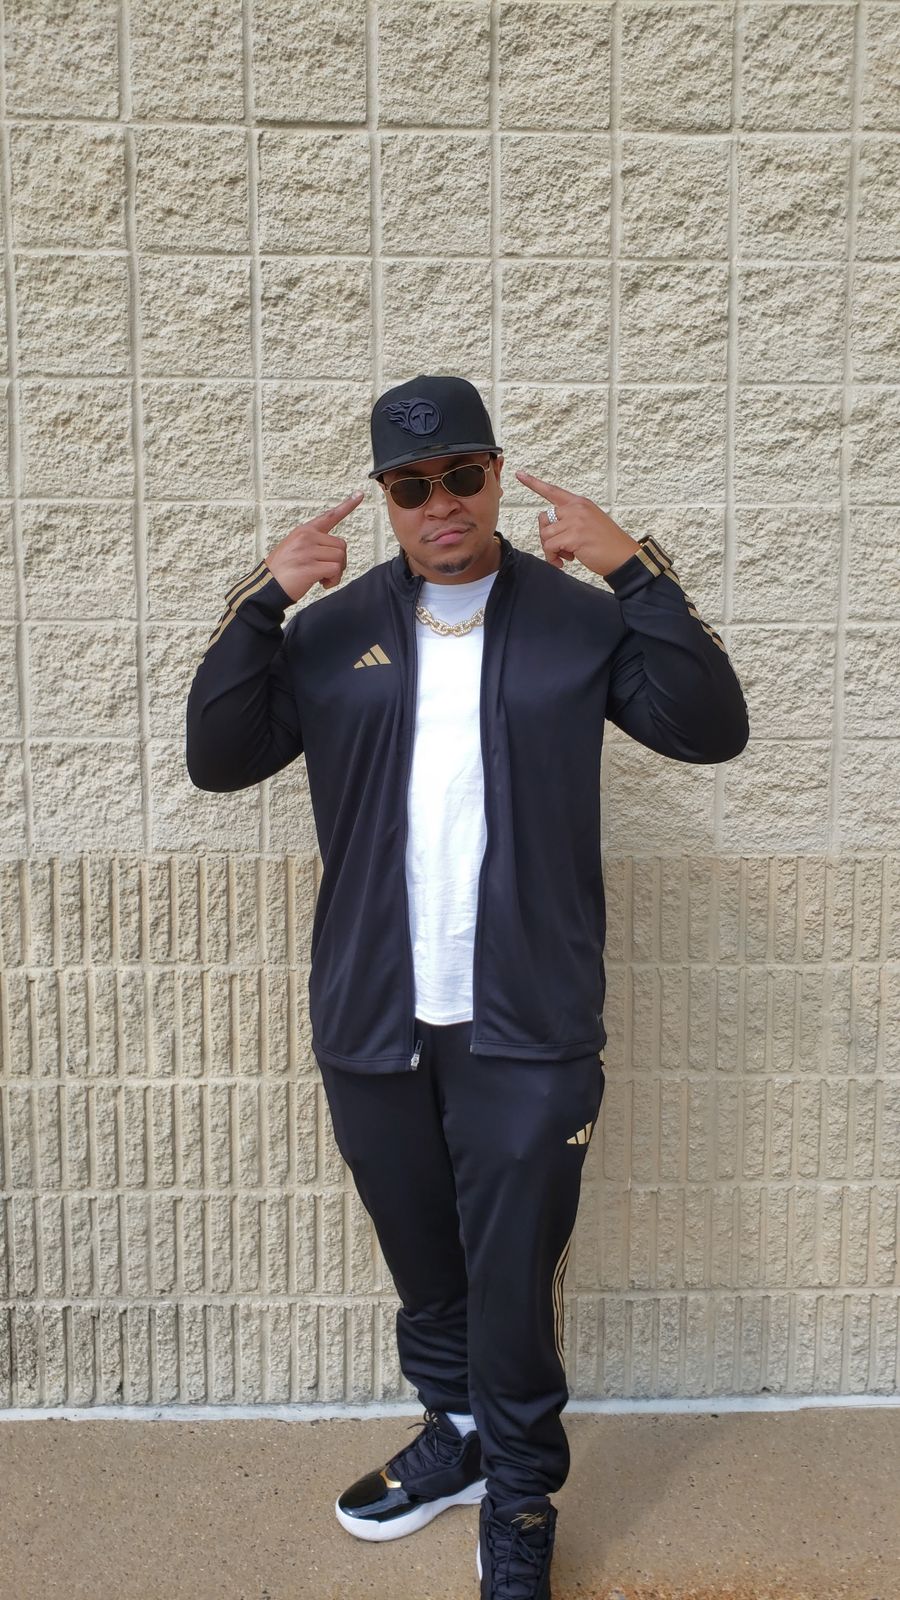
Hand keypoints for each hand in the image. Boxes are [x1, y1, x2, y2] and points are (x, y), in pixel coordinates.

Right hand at [264, 491, 364, 601]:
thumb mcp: (295, 547)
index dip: (347, 505)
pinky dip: (333, 580)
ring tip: (322, 578)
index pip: (329, 516)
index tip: (360, 494)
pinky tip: (322, 584)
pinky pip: (335, 570)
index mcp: (304, 531)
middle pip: (341, 545)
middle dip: (339, 561)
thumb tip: (337, 551)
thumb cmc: (283, 571)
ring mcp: (307, 551)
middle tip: (326, 572)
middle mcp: (306, 537)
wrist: (267, 587)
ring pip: (340, 558)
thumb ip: (314, 543)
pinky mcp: (310, 567)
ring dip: (336, 573)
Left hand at [515, 470, 640, 577]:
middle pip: (543, 519)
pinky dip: (553, 557)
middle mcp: (576, 508)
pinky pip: (550, 547)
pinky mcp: (574, 536)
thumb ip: (569, 520)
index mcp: (580, 503)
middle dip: (547, 537)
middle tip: (561, 549)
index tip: (520, 474)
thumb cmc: (606, 544)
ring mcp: (575, 521)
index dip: (534, 483)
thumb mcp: (588, 523)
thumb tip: (547, 527)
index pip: (553, 490)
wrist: (624, 557)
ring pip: (545, 535)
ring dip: (551, 550)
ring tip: (566, 556)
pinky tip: (564, 563)